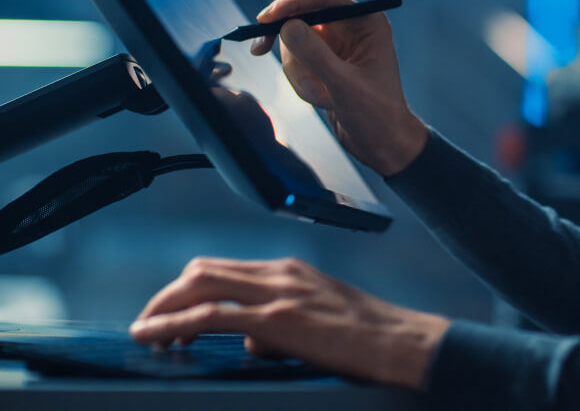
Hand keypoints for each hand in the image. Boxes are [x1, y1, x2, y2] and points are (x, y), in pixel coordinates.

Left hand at [130, 256, 450, 389]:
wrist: (401, 343)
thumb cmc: (368, 338)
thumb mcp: (319, 319)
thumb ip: (282, 322)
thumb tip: (252, 339)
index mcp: (290, 272)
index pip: (223, 269)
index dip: (186, 290)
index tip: (168, 313)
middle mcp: (280, 274)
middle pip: (203, 271)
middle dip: (165, 296)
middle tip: (147, 324)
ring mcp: (279, 293)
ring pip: (201, 285)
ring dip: (163, 308)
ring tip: (145, 334)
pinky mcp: (279, 319)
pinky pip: (212, 316)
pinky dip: (175, 325)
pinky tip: (158, 338)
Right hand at [252, 0, 427, 175]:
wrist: (383, 144)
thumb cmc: (377, 115)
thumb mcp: (344, 86)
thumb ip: (316, 56)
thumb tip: (287, 26)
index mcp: (367, 22)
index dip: (290, 3)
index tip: (265, 19)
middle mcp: (352, 28)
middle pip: (302, 17)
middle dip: (289, 44)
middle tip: (259, 49)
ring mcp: (337, 46)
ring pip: (295, 43)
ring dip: (299, 72)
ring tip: (321, 97)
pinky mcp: (325, 63)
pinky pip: (297, 62)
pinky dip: (300, 81)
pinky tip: (321, 99)